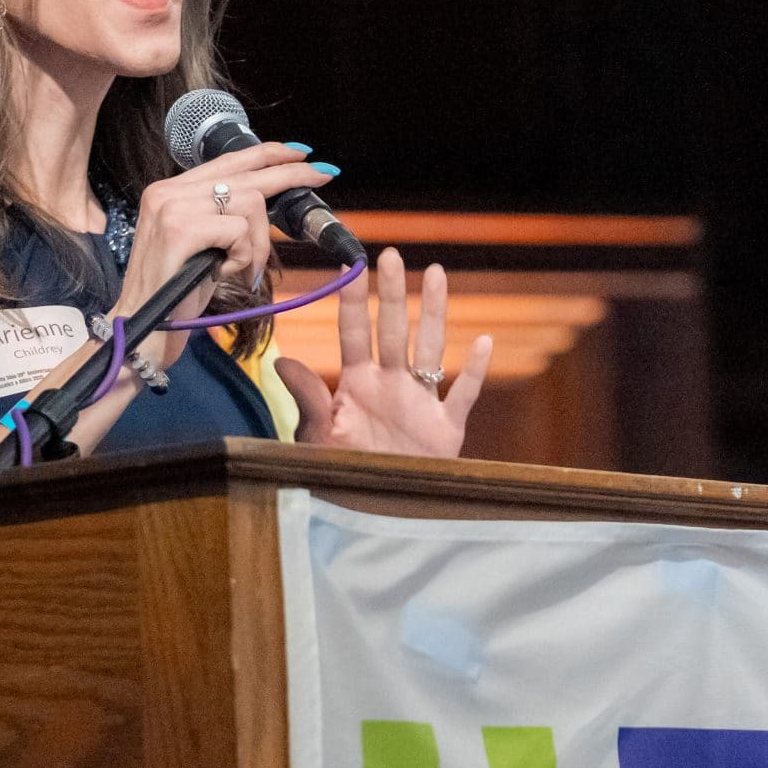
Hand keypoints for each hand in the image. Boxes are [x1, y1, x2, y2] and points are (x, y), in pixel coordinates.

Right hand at [115, 143, 332, 362]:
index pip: (228, 160)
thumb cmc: (175, 296)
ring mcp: (171, 207)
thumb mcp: (203, 248)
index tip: (301, 154)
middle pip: (247, 174)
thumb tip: (268, 202)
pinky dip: (244, 256)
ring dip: (258, 243)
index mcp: (171, 191)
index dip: (269, 154)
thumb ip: (223, 219)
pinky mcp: (179, 230)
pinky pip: (239, 231)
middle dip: (292, 176)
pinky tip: (224, 273)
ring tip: (243, 270)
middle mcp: (168, 191)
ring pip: (250, 204)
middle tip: (326, 174)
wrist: (142, 330)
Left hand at [276, 248, 492, 456]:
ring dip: (433, 313)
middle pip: (393, 330)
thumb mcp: (318, 438)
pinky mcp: (445, 428)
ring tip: (435, 274)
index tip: (348, 265)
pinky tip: (484, 342)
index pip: (353, 333)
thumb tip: (282, 361)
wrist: (374, 512)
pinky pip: (462, 394)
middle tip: (390, 255)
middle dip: (391, 293)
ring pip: (430, 347)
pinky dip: (476, 371)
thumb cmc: (343, 474)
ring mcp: (419, 403)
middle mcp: (390, 385)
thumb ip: (308, 400)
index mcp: (358, 384)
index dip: (351, 299)